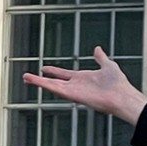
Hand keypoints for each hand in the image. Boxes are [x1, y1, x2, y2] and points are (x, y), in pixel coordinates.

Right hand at [23, 46, 146, 124]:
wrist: (121, 95)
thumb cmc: (118, 83)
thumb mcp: (109, 65)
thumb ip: (101, 58)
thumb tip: (98, 49)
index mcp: (82, 78)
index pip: (64, 74)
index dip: (54, 71)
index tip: (44, 68)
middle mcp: (75, 85)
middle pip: (53, 81)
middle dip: (40, 79)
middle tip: (27, 77)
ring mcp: (72, 90)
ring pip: (51, 85)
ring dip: (37, 82)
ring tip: (25, 78)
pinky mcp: (71, 95)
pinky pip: (55, 89)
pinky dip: (44, 84)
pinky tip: (36, 81)